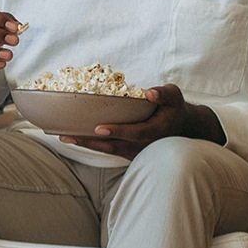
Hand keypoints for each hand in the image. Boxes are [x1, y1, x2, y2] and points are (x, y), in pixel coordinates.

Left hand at [59, 84, 226, 159]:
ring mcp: (135, 153)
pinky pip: (108, 150)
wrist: (183, 129)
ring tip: (63, 137)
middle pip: (112, 146)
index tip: (98, 128)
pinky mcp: (129, 154)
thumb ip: (164, 93)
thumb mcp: (175, 97)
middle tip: (66, 136)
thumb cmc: (175, 109)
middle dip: (89, 142)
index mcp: (155, 132)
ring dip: (86, 144)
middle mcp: (143, 146)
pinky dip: (92, 145)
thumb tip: (150, 93)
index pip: (133, 133)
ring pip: (107, 150)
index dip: (117, 131)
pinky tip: (74, 137)